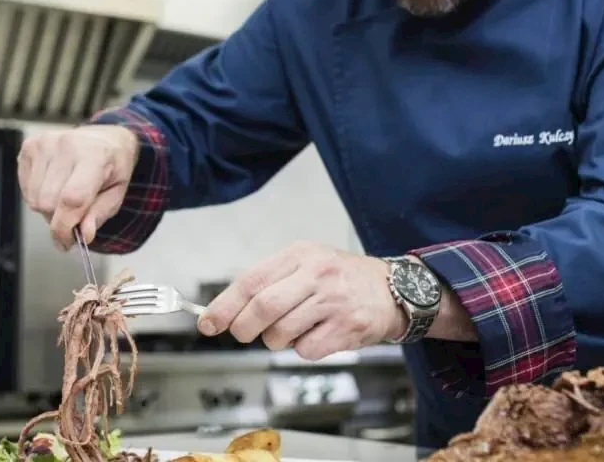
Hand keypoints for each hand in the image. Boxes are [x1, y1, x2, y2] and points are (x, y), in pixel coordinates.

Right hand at [17, 125, 138, 248]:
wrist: (104, 139)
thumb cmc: (111, 168)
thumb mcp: (116, 193)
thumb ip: (99, 215)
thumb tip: (84, 235)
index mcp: (95, 156)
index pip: (71, 199)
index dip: (65, 227)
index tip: (66, 243)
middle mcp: (67, 145)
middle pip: (48, 202)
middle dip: (59, 219)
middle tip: (73, 215)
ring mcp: (45, 143)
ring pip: (35, 199)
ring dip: (48, 208)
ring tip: (65, 196)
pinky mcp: (30, 145)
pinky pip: (26, 189)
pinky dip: (38, 195)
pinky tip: (54, 185)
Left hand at [198, 241, 408, 360]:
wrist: (394, 290)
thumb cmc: (341, 279)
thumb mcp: (306, 264)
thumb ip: (269, 283)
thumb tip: (227, 312)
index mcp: (299, 254)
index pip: (251, 280)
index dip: (224, 305)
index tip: (208, 324)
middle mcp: (316, 274)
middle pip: (262, 308)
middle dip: (244, 328)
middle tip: (243, 334)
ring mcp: (333, 301)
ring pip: (281, 333)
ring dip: (276, 340)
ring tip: (292, 330)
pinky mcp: (347, 327)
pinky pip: (306, 350)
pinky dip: (302, 349)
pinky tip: (317, 335)